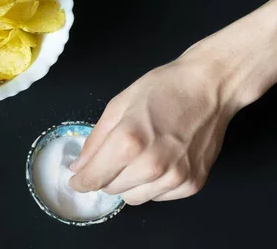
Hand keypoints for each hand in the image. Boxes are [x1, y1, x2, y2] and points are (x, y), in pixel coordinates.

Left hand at [69, 0, 276, 204]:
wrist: (209, 87)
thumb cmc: (161, 90)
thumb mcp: (118, 106)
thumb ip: (95, 140)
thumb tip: (79, 167)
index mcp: (128, 142)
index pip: (94, 179)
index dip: (80, 181)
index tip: (77, 179)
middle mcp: (152, 165)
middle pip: (111, 189)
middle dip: (105, 176)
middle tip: (114, 155)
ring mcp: (175, 177)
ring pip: (134, 198)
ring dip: (128, 183)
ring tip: (139, 156)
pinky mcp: (193, 184)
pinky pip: (158, 197)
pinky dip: (152, 185)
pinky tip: (159, 161)